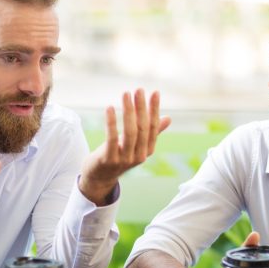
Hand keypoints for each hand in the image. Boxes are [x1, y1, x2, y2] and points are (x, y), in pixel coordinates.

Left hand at [79, 89, 170, 205]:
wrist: (99, 178)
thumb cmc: (118, 155)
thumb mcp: (135, 143)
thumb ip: (151, 132)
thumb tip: (169, 118)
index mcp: (147, 150)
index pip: (154, 127)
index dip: (154, 109)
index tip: (154, 92)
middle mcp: (139, 156)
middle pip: (142, 128)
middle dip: (141, 107)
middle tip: (138, 90)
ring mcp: (124, 159)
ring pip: (130, 132)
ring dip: (128, 111)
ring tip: (125, 94)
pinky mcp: (109, 160)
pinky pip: (112, 139)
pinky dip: (111, 122)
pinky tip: (110, 108)